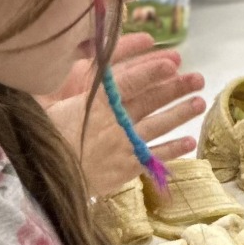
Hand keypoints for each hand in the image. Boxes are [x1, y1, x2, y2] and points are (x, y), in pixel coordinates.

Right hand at [45, 34, 204, 198]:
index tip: (172, 62)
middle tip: (197, 78)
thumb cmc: (44, 140)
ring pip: (159, 125)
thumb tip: (68, 65)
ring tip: (199, 102)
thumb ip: (68, 90)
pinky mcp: (126, 168)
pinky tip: (189, 142)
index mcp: (96, 104)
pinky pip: (154, 156)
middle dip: (176, 88)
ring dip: (181, 113)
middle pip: (151, 100)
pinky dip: (173, 149)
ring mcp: (124, 145)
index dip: (152, 71)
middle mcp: (116, 122)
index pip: (129, 82)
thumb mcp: (49, 108)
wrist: (46, 182)